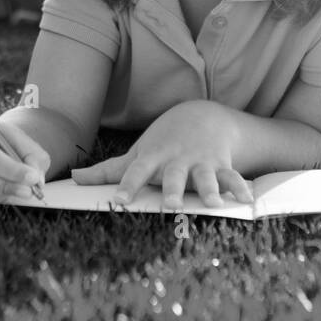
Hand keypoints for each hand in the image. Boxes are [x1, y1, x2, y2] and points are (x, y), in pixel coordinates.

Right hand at [0, 119, 48, 199]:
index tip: (31, 177)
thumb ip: (31, 154)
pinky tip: (11, 194)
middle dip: (4, 187)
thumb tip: (36, 178)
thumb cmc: (3, 142)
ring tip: (24, 191)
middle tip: (29, 191)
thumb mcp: (19, 139)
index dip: (9, 168)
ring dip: (3, 196)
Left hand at [71, 101, 254, 209]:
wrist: (203, 115)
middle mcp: (178, 160)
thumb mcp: (138, 153)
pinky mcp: (222, 164)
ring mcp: (202, 162)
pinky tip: (247, 199)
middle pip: (174, 176)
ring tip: (214, 203)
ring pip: (207, 176)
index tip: (120, 200)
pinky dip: (241, 187)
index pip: (137, 172)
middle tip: (172, 204)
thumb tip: (73, 178)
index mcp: (154, 158)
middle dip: (174, 189)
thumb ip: (107, 170)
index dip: (128, 185)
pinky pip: (233, 176)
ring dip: (211, 189)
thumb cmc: (163, 142)